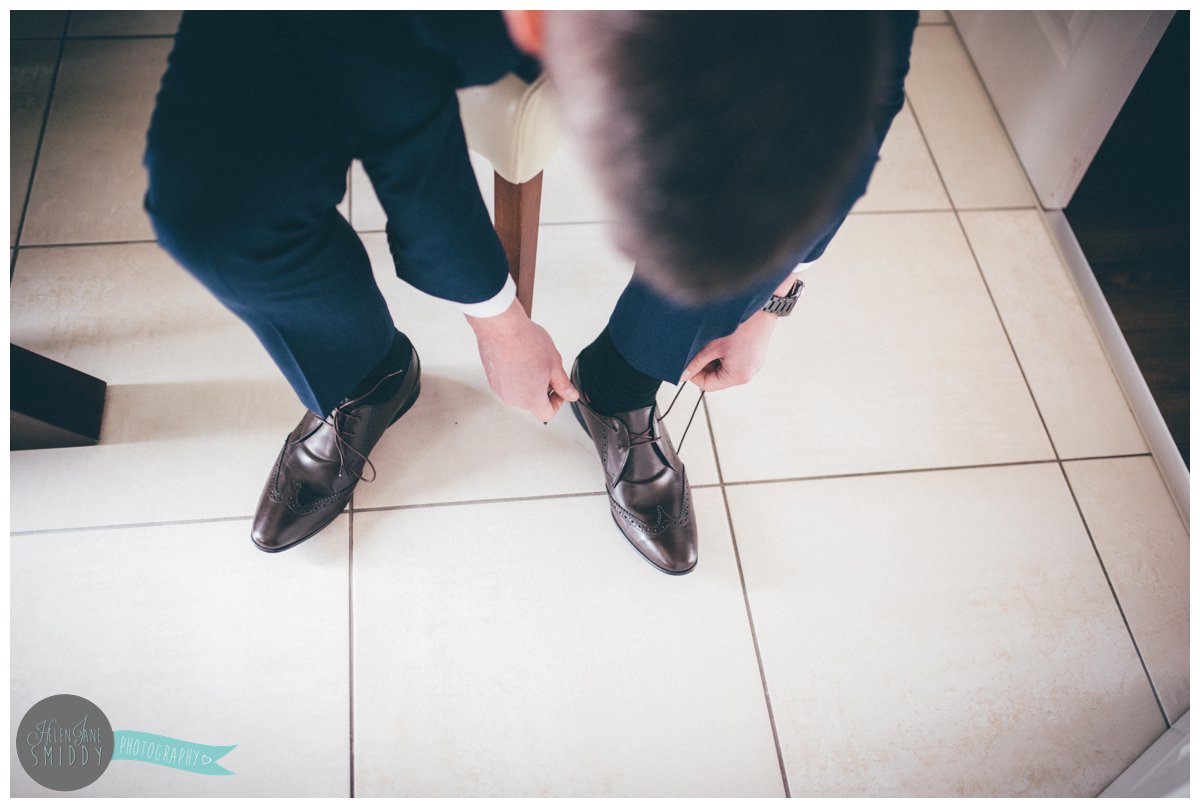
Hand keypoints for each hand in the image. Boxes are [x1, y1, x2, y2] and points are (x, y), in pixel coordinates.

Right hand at [467, 298, 578, 420]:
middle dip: (542, 389)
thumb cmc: (525, 342)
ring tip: (532, 359)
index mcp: (531, 399)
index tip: (558, 389)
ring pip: (519, 392)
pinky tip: (519, 357)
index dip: (557, 402)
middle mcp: (513, 398)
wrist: (501, 327)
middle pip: (532, 402)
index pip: (547, 413)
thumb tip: (571, 395)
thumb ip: (563, 384)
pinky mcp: (491, 378)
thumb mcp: (554, 364)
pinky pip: (507, 382)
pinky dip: (515, 374)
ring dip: (528, 381)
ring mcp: (499, 389)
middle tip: (547, 369)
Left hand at [680, 308, 778, 391]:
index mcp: (739, 376)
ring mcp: (752, 365)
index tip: (686, 365)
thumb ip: (695, 363)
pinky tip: (721, 341)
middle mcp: (748, 374)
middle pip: (717, 378)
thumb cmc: (739, 325)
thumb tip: (683, 374)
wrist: (760, 306)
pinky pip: (735, 361)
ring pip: (725, 368)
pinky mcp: (754, 356)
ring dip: (714, 359)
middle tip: (697, 351)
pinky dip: (724, 354)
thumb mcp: (711, 346)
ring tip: (711, 343)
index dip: (694, 376)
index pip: (709, 385)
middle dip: (704, 366)